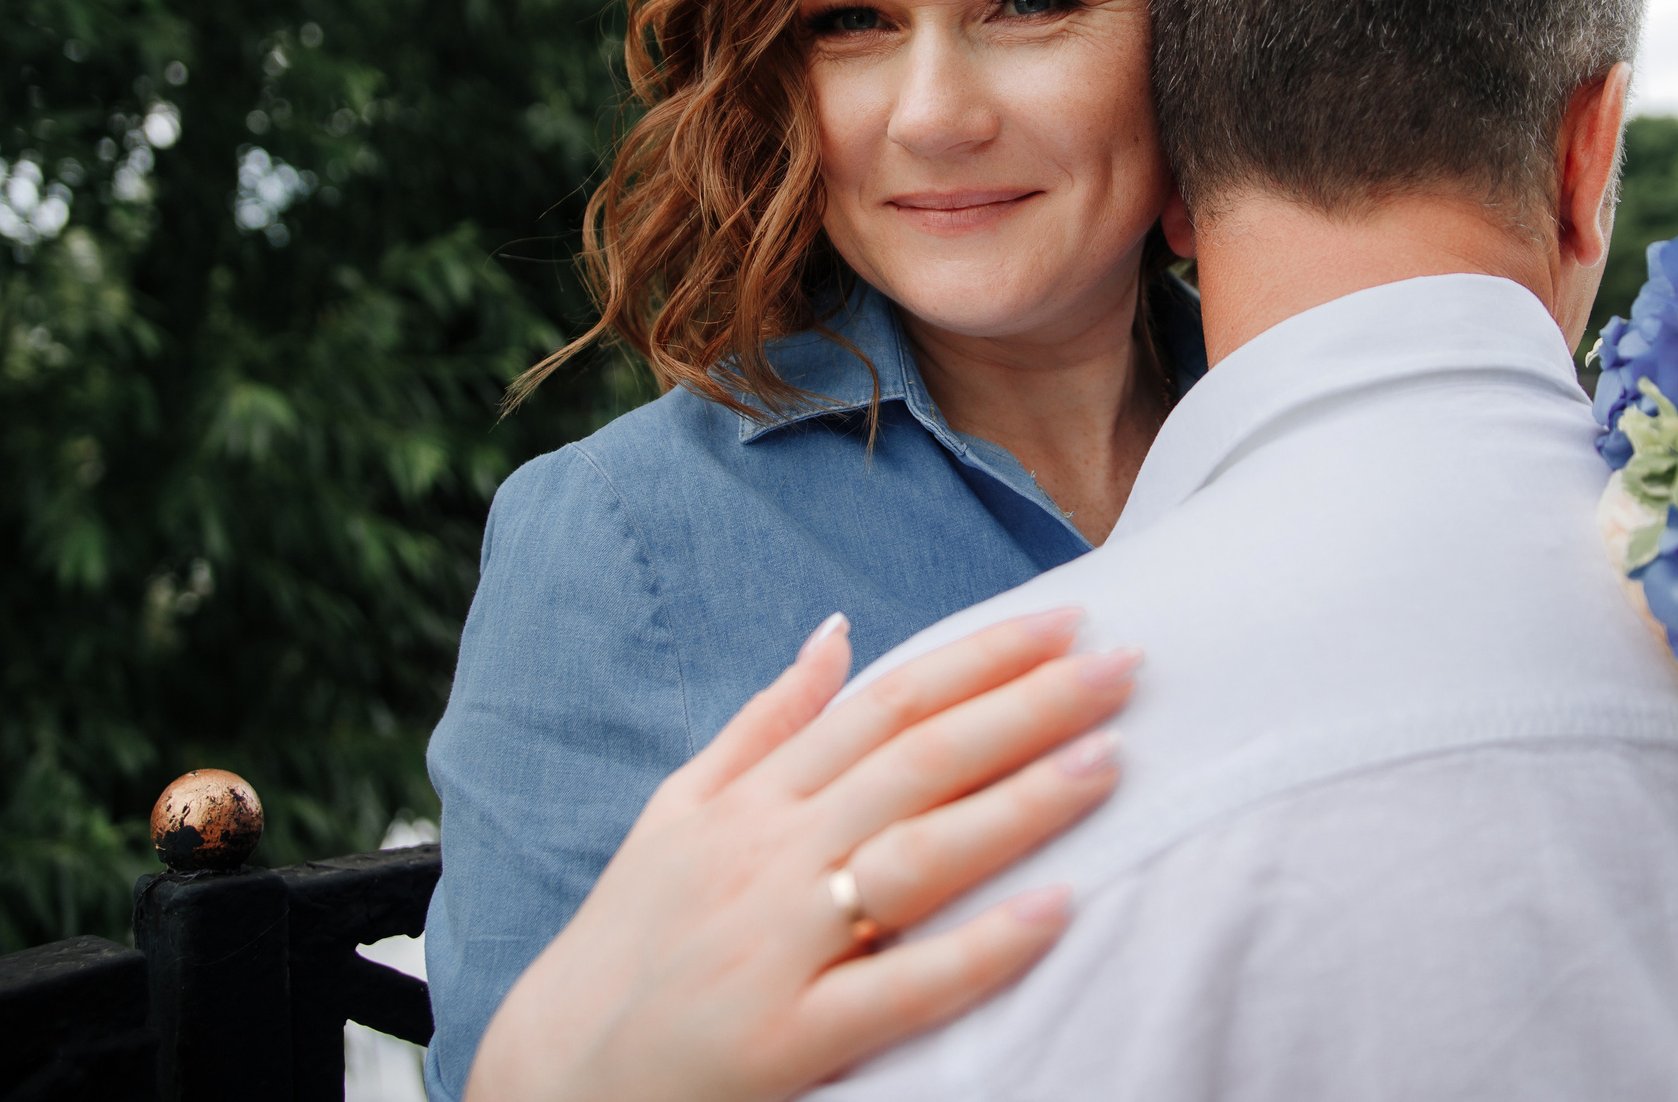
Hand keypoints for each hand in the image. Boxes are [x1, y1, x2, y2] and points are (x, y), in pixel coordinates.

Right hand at [468, 607, 1135, 1101]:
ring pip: (917, 855)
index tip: (1067, 622)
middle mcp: (769, 856)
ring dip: (1021, 802)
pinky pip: (901, 988)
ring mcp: (778, 945)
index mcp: (753, 799)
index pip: (888, 705)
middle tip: (1126, 666)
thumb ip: (765, 723)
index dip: (982, 658)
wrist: (550, 1079)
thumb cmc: (629, 942)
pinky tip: (1056, 910)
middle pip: (919, 761)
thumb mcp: (677, 812)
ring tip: (1110, 759)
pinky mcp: (787, 1040)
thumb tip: (837, 631)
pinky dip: (980, 948)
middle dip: (1029, 706)